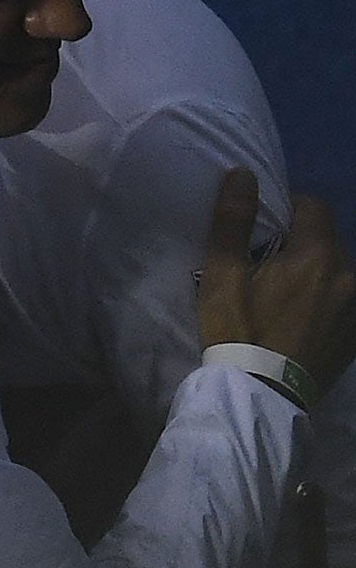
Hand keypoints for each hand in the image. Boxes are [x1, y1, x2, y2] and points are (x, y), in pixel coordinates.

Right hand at [198, 168, 355, 396]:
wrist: (261, 394)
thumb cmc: (239, 330)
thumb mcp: (222, 274)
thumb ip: (234, 220)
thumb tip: (243, 173)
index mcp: (317, 256)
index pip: (313, 206)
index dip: (286, 208)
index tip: (262, 228)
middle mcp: (349, 277)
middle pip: (328, 240)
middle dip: (301, 242)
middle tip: (267, 263)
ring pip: (338, 272)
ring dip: (316, 273)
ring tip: (285, 294)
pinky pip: (345, 303)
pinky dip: (327, 301)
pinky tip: (302, 320)